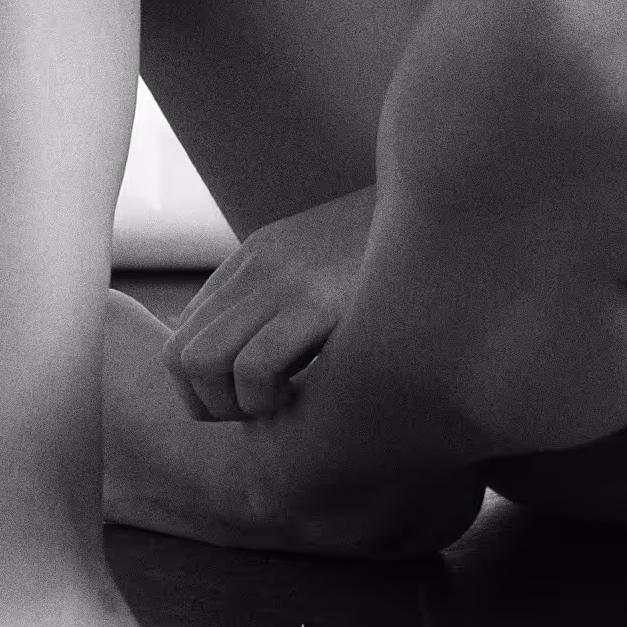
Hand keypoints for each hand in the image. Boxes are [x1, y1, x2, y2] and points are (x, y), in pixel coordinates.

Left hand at [161, 186, 375, 421]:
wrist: (447, 211)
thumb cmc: (398, 261)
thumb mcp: (330, 267)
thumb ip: (290, 300)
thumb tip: (254, 365)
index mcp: (254, 259)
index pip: (182, 338)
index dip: (203, 390)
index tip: (249, 403)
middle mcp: (257, 267)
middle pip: (179, 357)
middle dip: (208, 406)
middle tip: (262, 414)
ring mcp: (283, 280)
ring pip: (203, 364)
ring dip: (234, 407)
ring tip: (285, 406)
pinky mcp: (317, 300)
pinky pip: (252, 366)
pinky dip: (267, 400)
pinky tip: (310, 394)